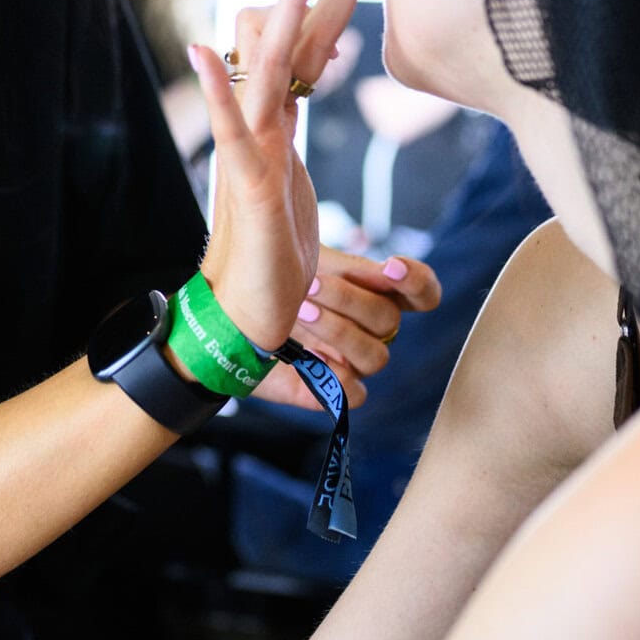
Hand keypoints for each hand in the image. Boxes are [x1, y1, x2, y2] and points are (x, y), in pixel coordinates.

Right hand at [191, 0, 383, 363]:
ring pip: (267, 64)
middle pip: (294, 37)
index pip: (308, 45)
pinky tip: (202, 52)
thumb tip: (303, 86)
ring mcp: (252, 150)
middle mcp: (262, 125)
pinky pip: (231, 130)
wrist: (243, 313)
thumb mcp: (292, 182)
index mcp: (277, 122)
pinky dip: (217, 90)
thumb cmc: (273, 255)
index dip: (336, 1)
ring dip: (285, 5)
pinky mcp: (247, 184)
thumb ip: (287, 134)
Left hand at [249, 246, 441, 410]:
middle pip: (390, 321)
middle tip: (310, 283)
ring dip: (337, 332)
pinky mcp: (324, 388)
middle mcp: (363, 327)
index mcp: (368, 291)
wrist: (216, 316)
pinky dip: (333, 376)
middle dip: (350, 300)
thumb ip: (343, 253)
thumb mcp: (297, 250)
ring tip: (297, 312)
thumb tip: (371, 245)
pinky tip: (302, 356)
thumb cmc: (258, 277)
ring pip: (375, 357)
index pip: (423, 294)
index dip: (417, 284)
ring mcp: (345, 359)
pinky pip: (354, 395)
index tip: (389, 269)